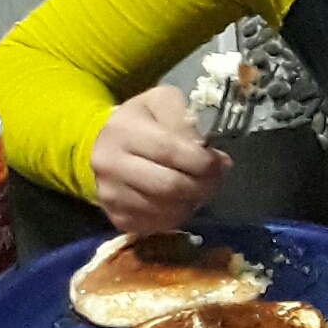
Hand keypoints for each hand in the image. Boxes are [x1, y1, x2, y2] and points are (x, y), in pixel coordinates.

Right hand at [90, 85, 229, 234]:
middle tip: (216, 177)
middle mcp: (108, 164)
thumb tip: (203, 146)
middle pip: (170, 186)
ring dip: (193, 201)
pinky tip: (181, 200)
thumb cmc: (144, 121)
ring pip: (167, 210)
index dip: (203, 161)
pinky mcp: (116, 217)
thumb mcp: (162, 103)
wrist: (107, 146)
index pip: (171, 152)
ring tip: (198, 186)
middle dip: (203, 184)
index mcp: (122, 130)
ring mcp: (109, 195)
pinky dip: (178, 215)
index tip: (220, 161)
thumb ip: (184, 118)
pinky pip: (158, 225)